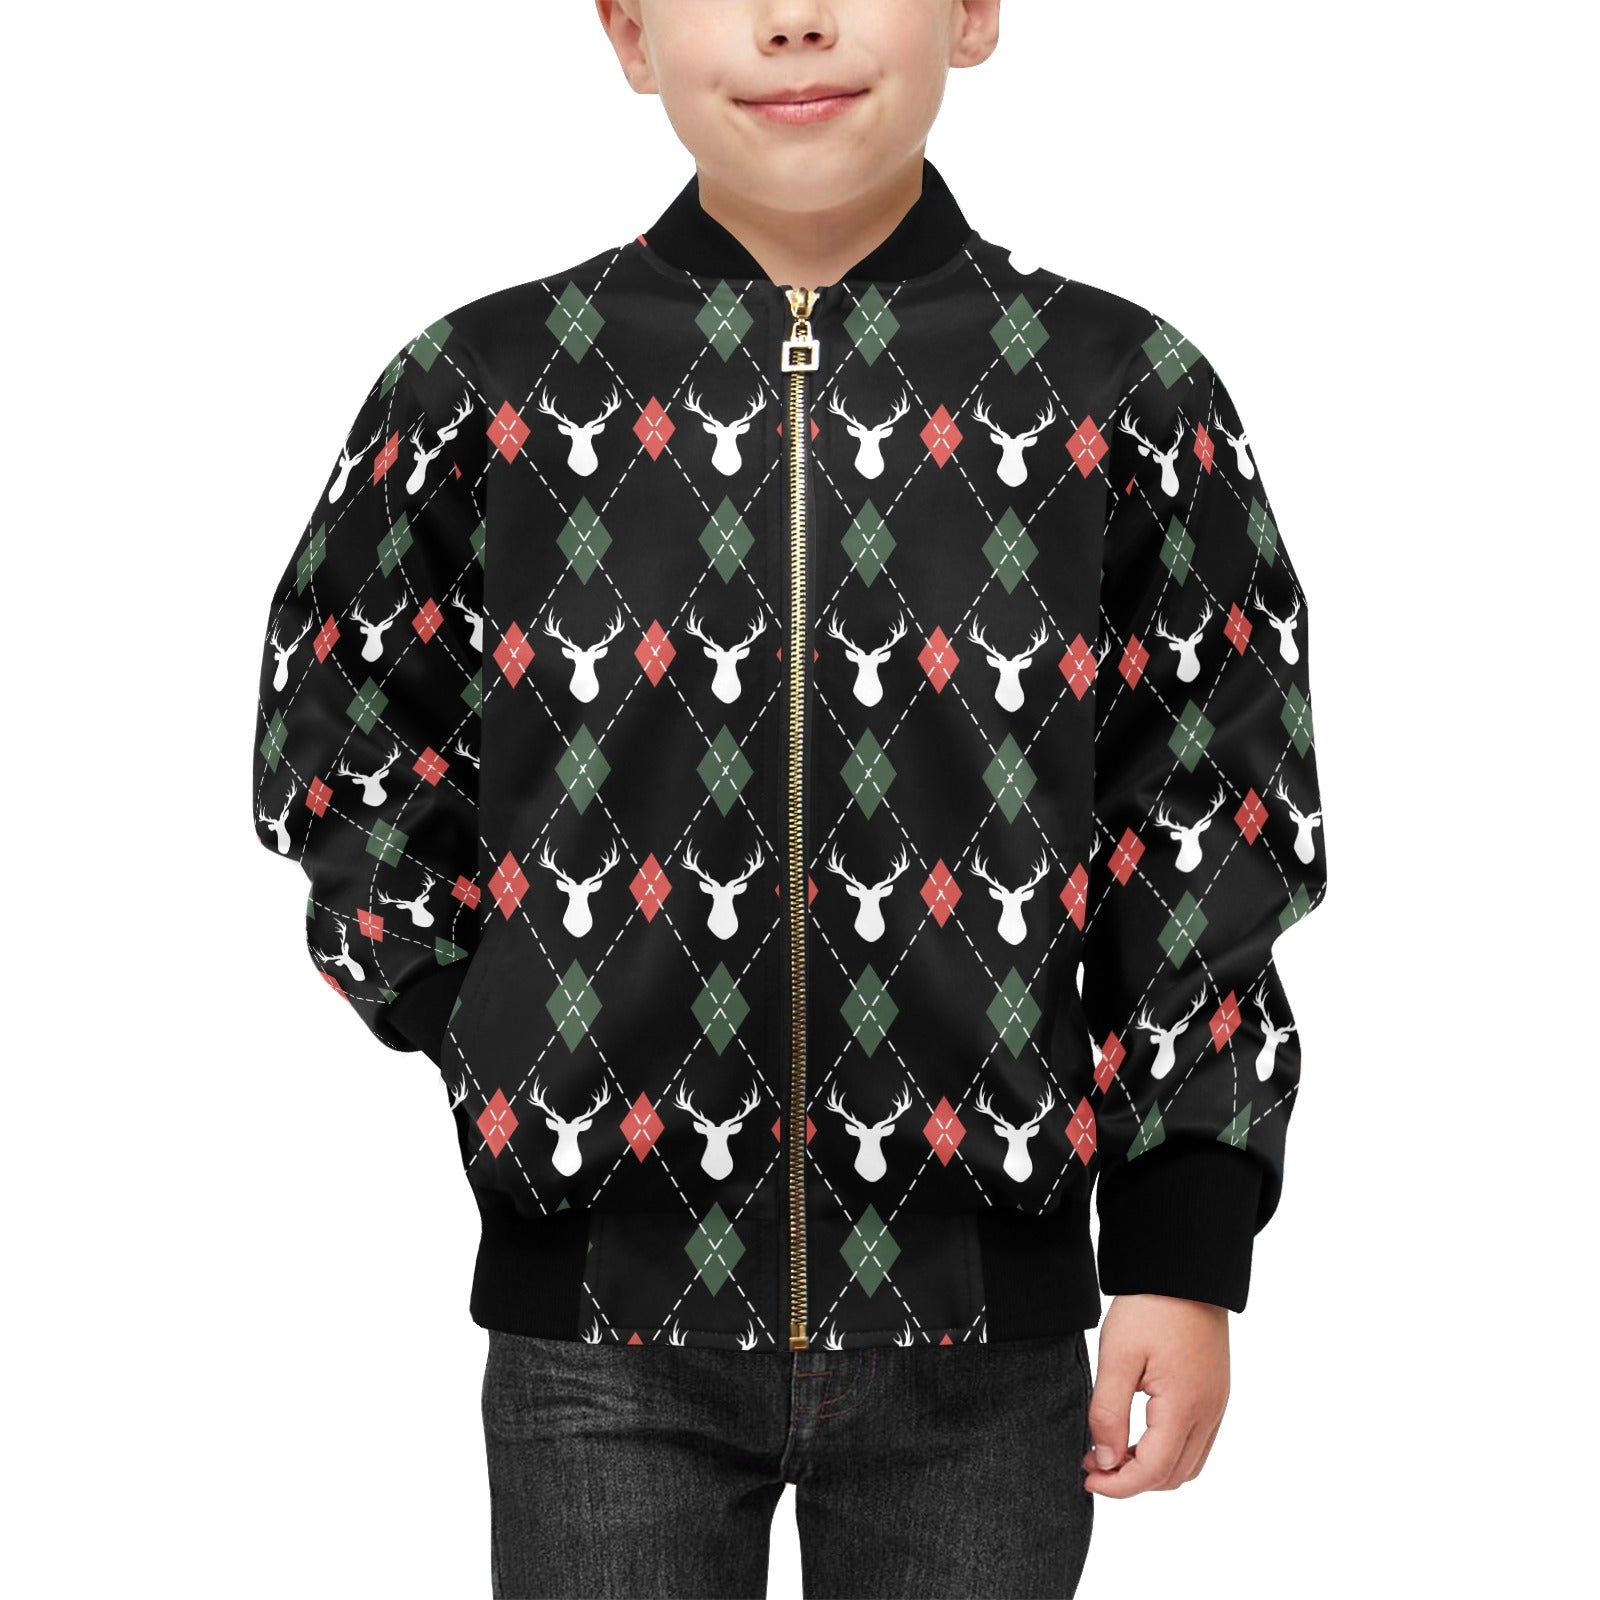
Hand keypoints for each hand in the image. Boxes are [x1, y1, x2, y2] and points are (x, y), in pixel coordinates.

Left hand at [1080, 1292, 1229, 1495]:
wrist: (1185, 1271)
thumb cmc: (1150, 1307)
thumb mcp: (1117, 1357)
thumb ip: (1109, 1414)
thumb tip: (1106, 1460)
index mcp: (1184, 1406)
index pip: (1153, 1471)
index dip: (1118, 1485)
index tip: (1087, 1476)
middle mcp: (1208, 1412)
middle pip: (1173, 1476)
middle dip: (1132, 1480)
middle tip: (1093, 1461)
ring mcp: (1216, 1403)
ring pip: (1188, 1463)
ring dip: (1151, 1468)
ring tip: (1112, 1449)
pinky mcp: (1216, 1392)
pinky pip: (1197, 1441)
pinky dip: (1169, 1451)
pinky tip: (1139, 1432)